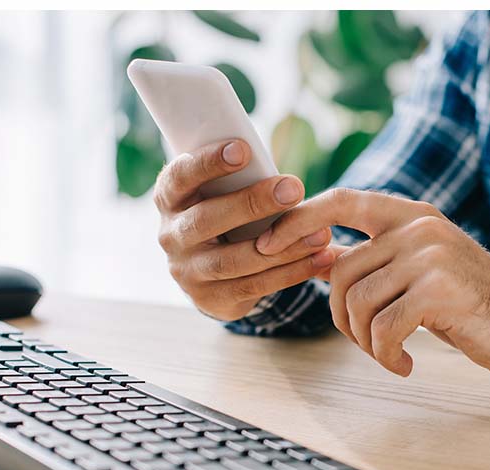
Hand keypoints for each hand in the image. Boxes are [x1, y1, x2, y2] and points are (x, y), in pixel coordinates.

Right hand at [153, 139, 345, 320]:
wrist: (209, 275)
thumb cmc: (224, 215)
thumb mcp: (219, 194)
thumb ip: (238, 180)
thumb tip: (281, 175)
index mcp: (170, 199)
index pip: (179, 177)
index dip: (207, 163)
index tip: (243, 150)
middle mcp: (171, 236)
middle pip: (207, 220)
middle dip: (252, 203)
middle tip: (294, 188)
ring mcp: (187, 272)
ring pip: (234, 260)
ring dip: (282, 246)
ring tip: (320, 233)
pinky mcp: (211, 299)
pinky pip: (254, 285)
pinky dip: (290, 272)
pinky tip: (318, 258)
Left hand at [256, 189, 489, 381]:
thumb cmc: (467, 301)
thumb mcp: (416, 269)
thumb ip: (371, 258)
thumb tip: (315, 257)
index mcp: (410, 214)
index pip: (341, 201)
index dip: (297, 221)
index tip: (266, 247)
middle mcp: (418, 226)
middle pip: (341, 272)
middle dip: (341, 317)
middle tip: (366, 342)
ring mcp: (429, 255)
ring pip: (358, 303)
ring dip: (365, 341)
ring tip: (389, 355)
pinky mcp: (438, 290)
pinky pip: (384, 328)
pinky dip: (386, 355)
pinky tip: (405, 365)